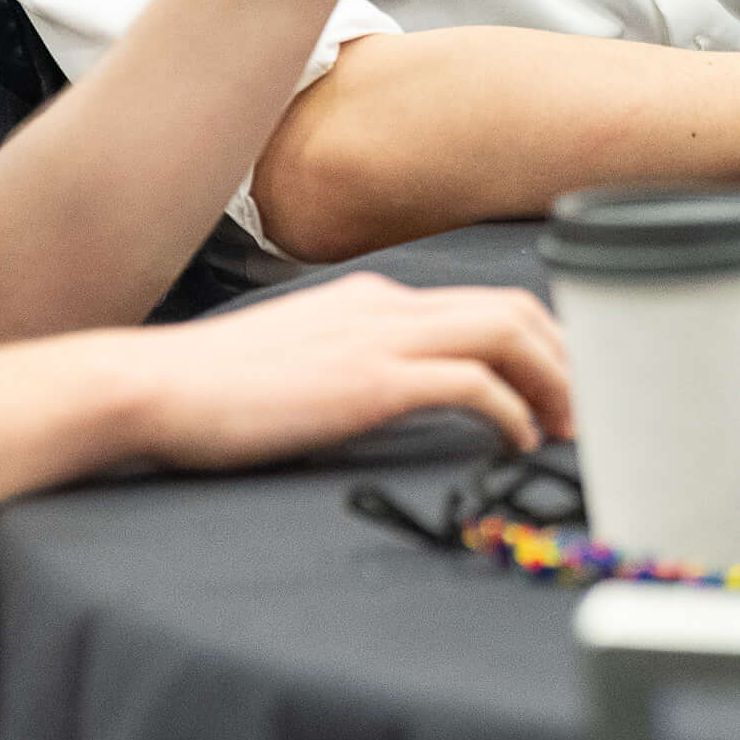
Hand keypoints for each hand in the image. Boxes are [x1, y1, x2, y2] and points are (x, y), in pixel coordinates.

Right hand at [119, 273, 572, 466]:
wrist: (155, 387)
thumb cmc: (213, 388)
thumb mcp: (299, 359)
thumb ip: (351, 361)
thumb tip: (389, 392)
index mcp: (372, 298)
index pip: (481, 304)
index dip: (538, 343)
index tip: (559, 388)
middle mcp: (387, 304)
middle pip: (513, 309)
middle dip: (566, 359)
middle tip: (584, 412)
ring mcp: (380, 337)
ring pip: (506, 333)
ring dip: (554, 381)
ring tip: (567, 429)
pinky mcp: (370, 380)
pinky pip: (471, 382)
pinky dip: (511, 409)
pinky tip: (518, 442)